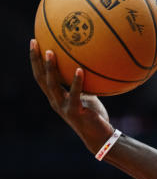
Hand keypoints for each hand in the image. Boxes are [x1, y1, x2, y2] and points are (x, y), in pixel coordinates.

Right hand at [29, 39, 113, 153]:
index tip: (35, 42)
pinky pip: (75, 94)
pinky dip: (77, 82)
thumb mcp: (88, 96)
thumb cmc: (94, 115)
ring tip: (51, 52)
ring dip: (50, 68)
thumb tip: (91, 64)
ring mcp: (63, 106)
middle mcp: (55, 100)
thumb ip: (85, 83)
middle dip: (36, 60)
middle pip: (40, 78)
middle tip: (35, 42)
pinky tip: (80, 69)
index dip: (36, 60)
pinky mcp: (74, 111)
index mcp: (56, 96)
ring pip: (52, 85)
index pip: (41, 76)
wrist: (99, 136)